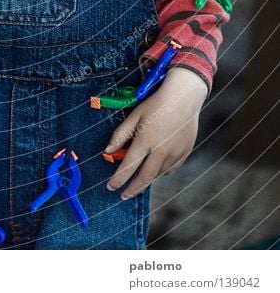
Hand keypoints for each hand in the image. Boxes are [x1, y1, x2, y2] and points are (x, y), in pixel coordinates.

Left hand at [104, 67, 207, 198]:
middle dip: (132, 189)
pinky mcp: (185, 153)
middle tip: (124, 195)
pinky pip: (171, 169)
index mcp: (145, 140)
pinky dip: (161, 172)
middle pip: (144, 177)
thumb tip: (108, 151)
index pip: (128, 167)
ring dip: (146, 179)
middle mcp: (161, 150)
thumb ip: (120, 135)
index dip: (118, 180)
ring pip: (158, 174)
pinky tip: (156, 168)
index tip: (111, 187)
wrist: (184, 97)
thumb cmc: (156, 104)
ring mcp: (175, 153)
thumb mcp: (134, 116)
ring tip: (138, 179)